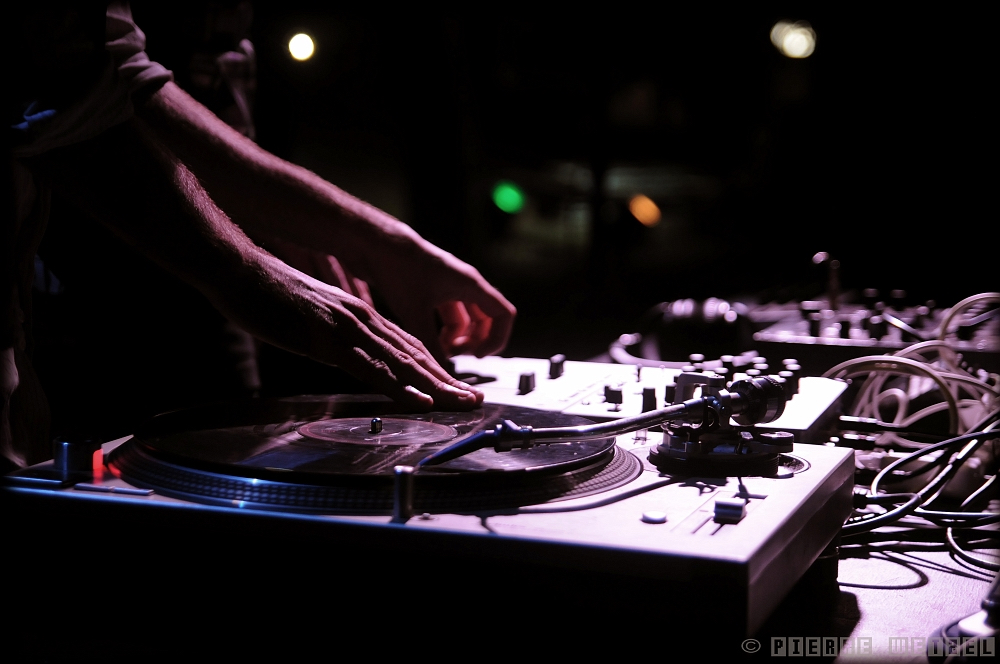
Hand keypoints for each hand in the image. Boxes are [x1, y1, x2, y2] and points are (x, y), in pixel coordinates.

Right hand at [214, 254, 483, 410]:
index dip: (435, 369)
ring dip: (437, 387)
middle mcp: (361, 318)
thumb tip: (344, 356)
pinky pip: (370, 368)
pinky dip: (399, 387)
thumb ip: (332, 337)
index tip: (456, 389)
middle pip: (414, 355)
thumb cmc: (265, 295)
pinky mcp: (326, 338)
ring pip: (402, 363)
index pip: (407, 346)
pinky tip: (420, 401)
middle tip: (475, 401)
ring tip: (463, 403)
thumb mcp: (308, 320)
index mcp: (358, 315)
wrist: (235, 267)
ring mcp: (346, 327)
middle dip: (447, 382)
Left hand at [366, 242, 516, 361]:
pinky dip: (443, 329)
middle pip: (486, 318)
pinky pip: (449, 312)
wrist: (376, 243)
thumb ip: (429, 344)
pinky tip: (426, 339)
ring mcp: (449, 284)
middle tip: (456, 357)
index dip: (497, 338)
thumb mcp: (414, 313)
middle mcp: (464, 283)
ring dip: (458, 337)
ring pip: (466, 317)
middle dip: (476, 341)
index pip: (503, 314)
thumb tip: (440, 372)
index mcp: (470, 285)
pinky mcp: (433, 287)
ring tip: (440, 351)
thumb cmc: (399, 270)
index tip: (478, 356)